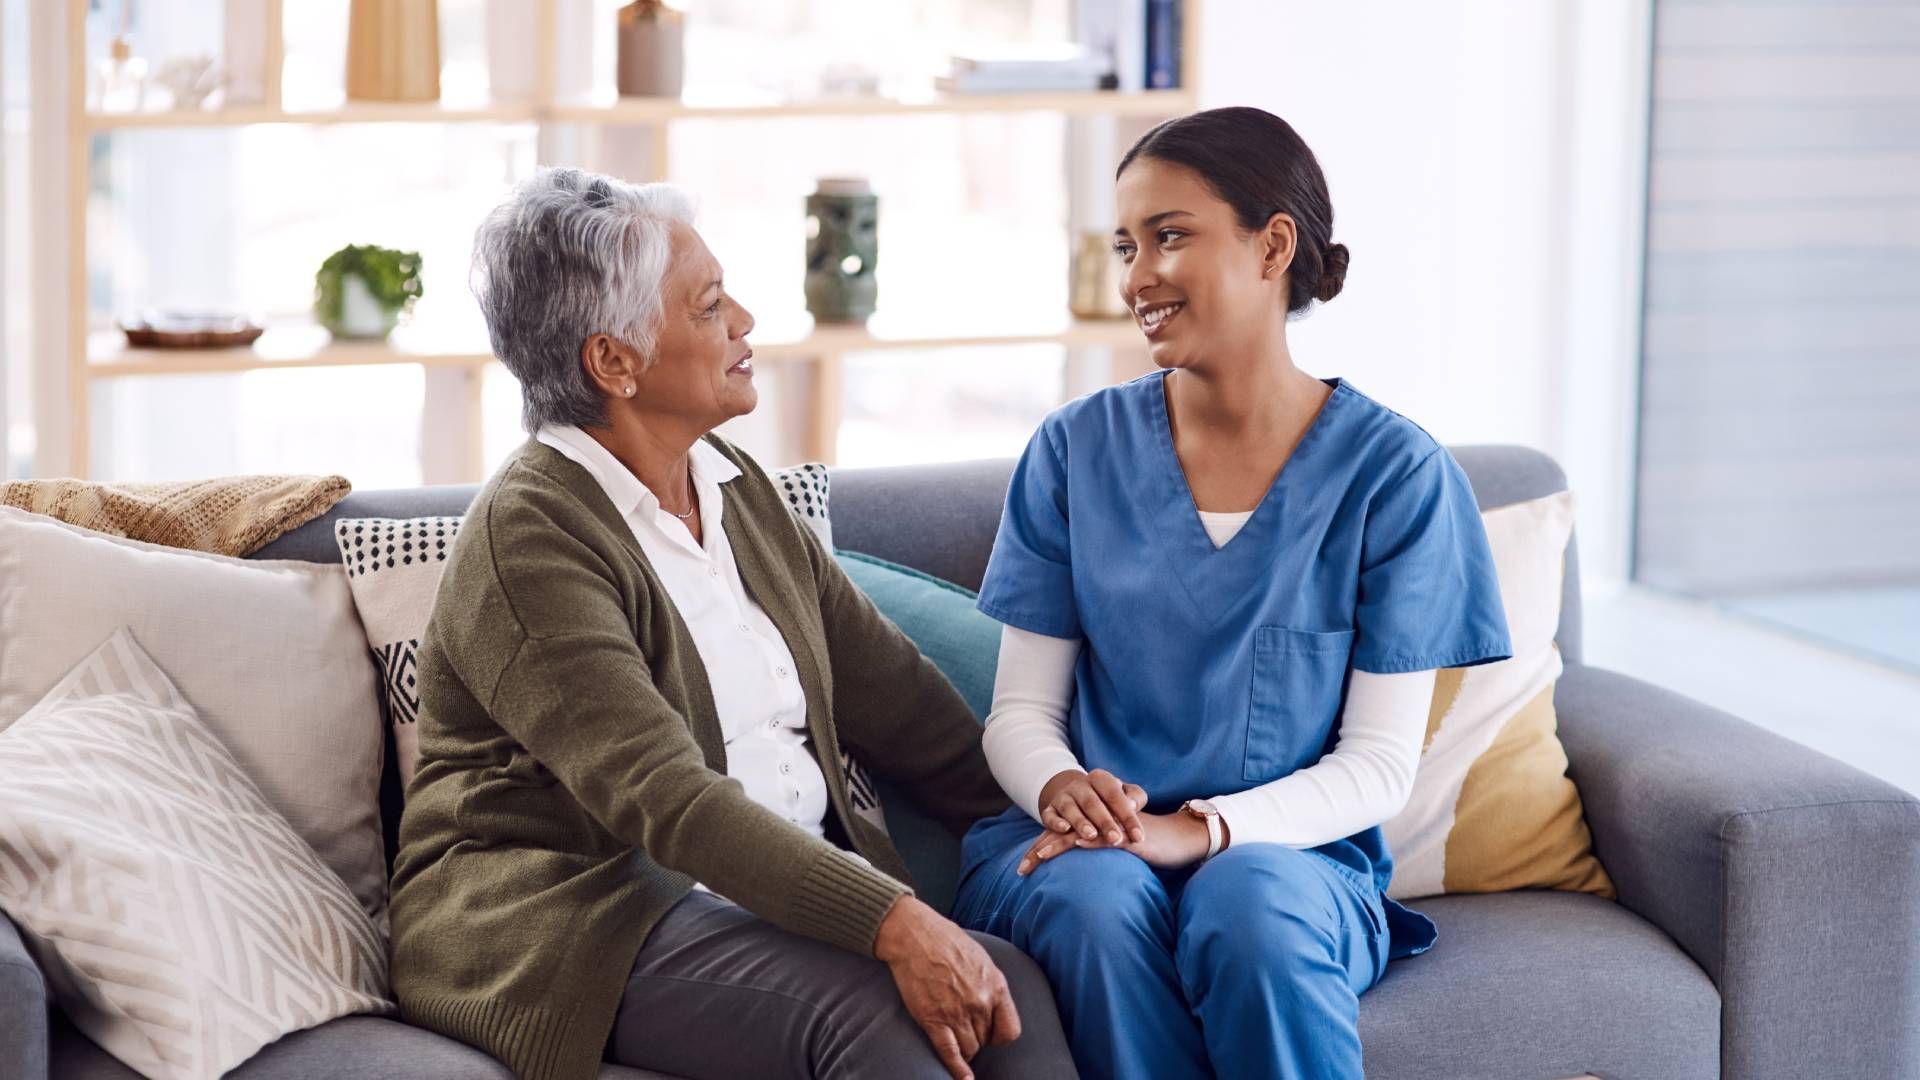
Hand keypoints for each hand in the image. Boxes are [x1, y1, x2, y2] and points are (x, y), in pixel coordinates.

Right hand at [874, 895, 1021, 1079]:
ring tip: (955, 1042)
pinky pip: (950, 1053)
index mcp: (995, 986)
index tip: (989, 1035)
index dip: (999, 1037)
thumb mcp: (981, 958)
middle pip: (985, 1041)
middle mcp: (980, 1003)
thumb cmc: (946, 941)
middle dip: (976, 1039)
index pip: (1010, 1030)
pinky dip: (957, 1070)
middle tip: (962, 1029)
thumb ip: (990, 985)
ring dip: (965, 1051)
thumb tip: (991, 1004)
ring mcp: (957, 1013)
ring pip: (970, 1050)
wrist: (914, 935)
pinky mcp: (933, 1020)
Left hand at [1018, 808, 1221, 873]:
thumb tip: (1074, 875)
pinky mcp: (1128, 835)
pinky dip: (1091, 841)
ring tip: (1040, 856)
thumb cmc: (1146, 848)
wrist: (1177, 840)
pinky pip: (1106, 837)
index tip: (1022, 869)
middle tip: (1021, 869)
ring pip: (1080, 833)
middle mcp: (1099, 824)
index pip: (1061, 837)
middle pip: (1063, 834)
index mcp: (1093, 828)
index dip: (1040, 851)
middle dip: (1040, 851)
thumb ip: (1095, 858)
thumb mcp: (1115, 854)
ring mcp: (1113, 828)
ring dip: (1059, 844)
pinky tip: (1078, 844)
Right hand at [1035, 768, 1148, 847]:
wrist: (1078, 796)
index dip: (1128, 816)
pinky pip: (1049, 815)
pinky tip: (1064, 830)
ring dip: (1080, 822)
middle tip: (1116, 839)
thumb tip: (1133, 805)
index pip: (1116, 796)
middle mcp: (1080, 785)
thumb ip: (1135, 797)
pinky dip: (1055, 822)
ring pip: (1070, 808)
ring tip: (1091, 835)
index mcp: (1101, 778)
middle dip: (1105, 821)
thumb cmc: (1109, 800)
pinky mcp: (1050, 809)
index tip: (1139, 837)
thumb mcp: (1125, 794)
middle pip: (1092, 802)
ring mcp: (1063, 797)